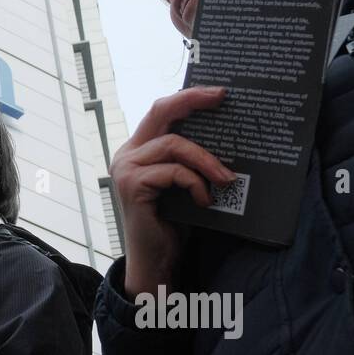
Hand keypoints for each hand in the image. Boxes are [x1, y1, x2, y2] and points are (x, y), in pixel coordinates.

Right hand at [113, 86, 236, 296]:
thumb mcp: (184, 183)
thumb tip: (227, 135)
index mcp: (138, 150)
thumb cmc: (173, 223)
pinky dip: (196, 183)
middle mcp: (127, 154)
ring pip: (173, 144)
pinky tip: (205, 200)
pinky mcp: (133, 186)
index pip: (161, 112)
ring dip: (206, 160)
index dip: (188, 98)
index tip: (217, 92)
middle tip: (221, 98)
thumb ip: (189, 160)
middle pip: (160, 112)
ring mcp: (126, 169)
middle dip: (192, 100)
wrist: (156, 261)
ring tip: (227, 178)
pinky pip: (174, 172)